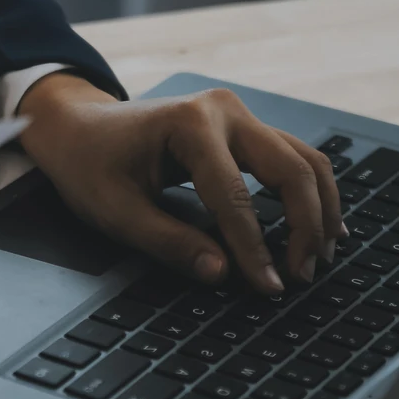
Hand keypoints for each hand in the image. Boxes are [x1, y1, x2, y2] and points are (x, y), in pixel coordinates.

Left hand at [16, 74, 344, 293]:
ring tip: (318, 257)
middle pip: (291, 169)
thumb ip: (169, 243)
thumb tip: (222, 273)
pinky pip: (293, 159)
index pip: (235, 196)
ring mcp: (239, 115)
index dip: (255, 248)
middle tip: (302, 275)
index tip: (270, 287)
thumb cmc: (89, 165)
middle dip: (305, 226)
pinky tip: (321, 227)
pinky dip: (310, 193)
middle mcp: (224, 112)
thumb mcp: (116, 212)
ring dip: (319, 209)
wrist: (77, 127)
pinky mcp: (244, 128)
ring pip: (304, 160)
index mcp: (190, 125)